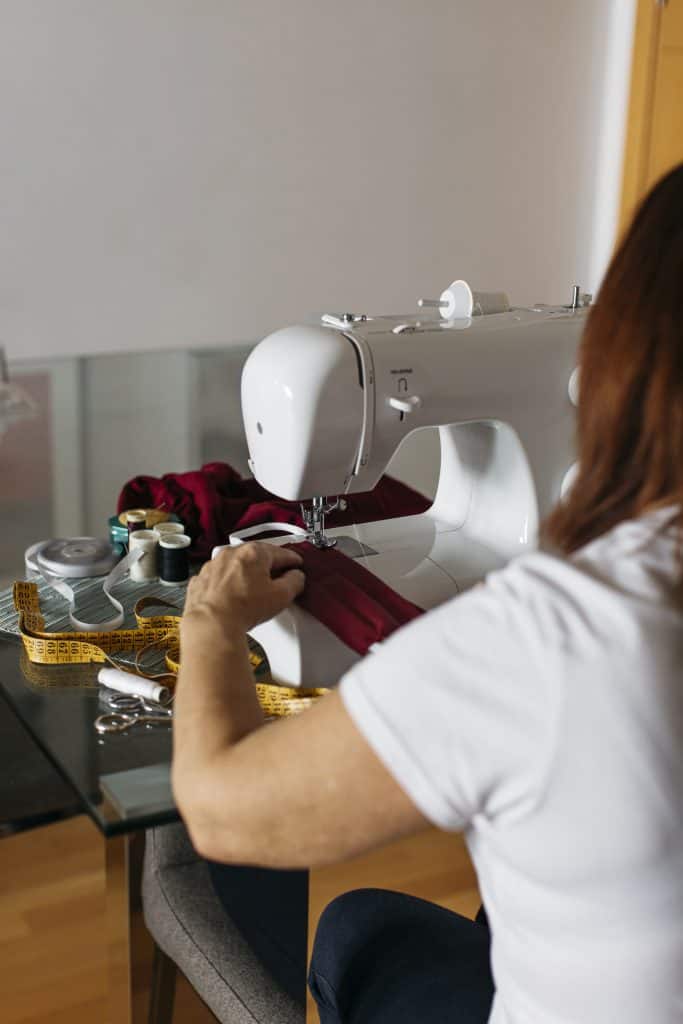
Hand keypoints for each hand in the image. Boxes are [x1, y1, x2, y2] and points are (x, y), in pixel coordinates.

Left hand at [181, 542, 304, 636]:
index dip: (293, 561)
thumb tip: (296, 577)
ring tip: (253, 595)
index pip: (281, 553)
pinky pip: (220, 578)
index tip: (296, 565)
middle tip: (276, 583)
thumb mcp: (281, 596)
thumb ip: (295, 582)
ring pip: (237, 566)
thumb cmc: (242, 608)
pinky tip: (233, 599)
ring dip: (246, 576)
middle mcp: (232, 553)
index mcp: (254, 552)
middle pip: (257, 557)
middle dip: (268, 568)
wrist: (212, 624)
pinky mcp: (202, 579)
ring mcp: (214, 565)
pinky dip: (227, 585)